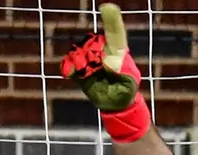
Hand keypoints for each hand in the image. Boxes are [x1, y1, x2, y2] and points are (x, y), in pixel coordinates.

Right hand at [59, 2, 151, 142]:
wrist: (114, 102)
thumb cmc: (125, 91)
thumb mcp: (129, 86)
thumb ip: (121, 73)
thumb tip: (109, 62)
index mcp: (118, 50)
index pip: (115, 33)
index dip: (111, 20)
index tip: (108, 7)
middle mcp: (101, 48)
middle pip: (91, 45)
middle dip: (92, 58)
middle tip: (102, 72)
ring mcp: (88, 55)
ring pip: (78, 53)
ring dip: (83, 66)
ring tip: (93, 75)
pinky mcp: (78, 66)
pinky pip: (68, 64)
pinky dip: (71, 70)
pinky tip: (78, 76)